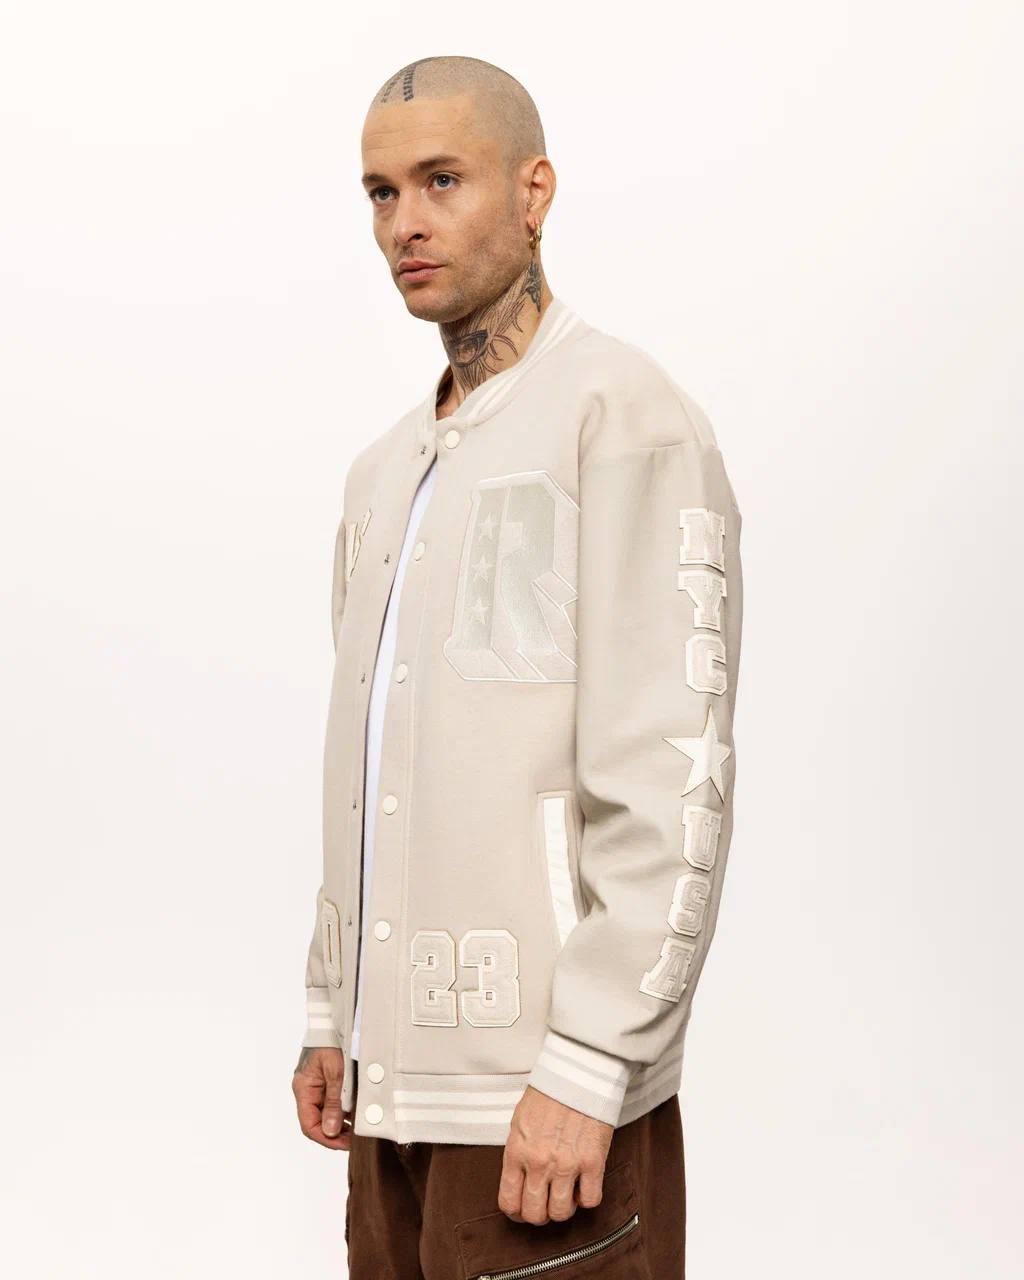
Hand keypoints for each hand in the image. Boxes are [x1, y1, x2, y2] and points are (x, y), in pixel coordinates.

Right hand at [292, 1046, 351, 1149]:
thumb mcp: (337, 1073)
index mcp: (303, 1088)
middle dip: (334, 1133)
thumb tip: (330, 1131)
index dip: (326, 1138)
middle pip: (316, 1122)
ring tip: (357, 1128)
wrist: (334, 1020)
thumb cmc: (333, 1041)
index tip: (345, 1144)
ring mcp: (315, 1085)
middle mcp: (306, 1089)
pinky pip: (330, 1102)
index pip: (309, 1125)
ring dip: (339, 1122)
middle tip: (355, 1139)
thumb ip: (334, 1102)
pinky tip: (354, 1114)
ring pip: (324, 1113)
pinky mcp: (325, 1081)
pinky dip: (342, 1110)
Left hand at [498, 1085, 613, 1223]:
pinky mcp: (593, 1161)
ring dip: (563, 1208)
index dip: (516, 1212)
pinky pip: (590, 1200)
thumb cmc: (549, 1092)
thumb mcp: (520, 1121)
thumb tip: (519, 1178)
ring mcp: (567, 1164)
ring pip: (561, 1213)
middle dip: (539, 1214)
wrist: (578, 1072)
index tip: (523, 1209)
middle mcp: (539, 1162)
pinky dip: (587, 1198)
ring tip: (566, 1193)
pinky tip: (584, 1184)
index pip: (509, 1201)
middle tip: (545, 1203)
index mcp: (517, 1151)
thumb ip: (518, 1152)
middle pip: (535, 1214)